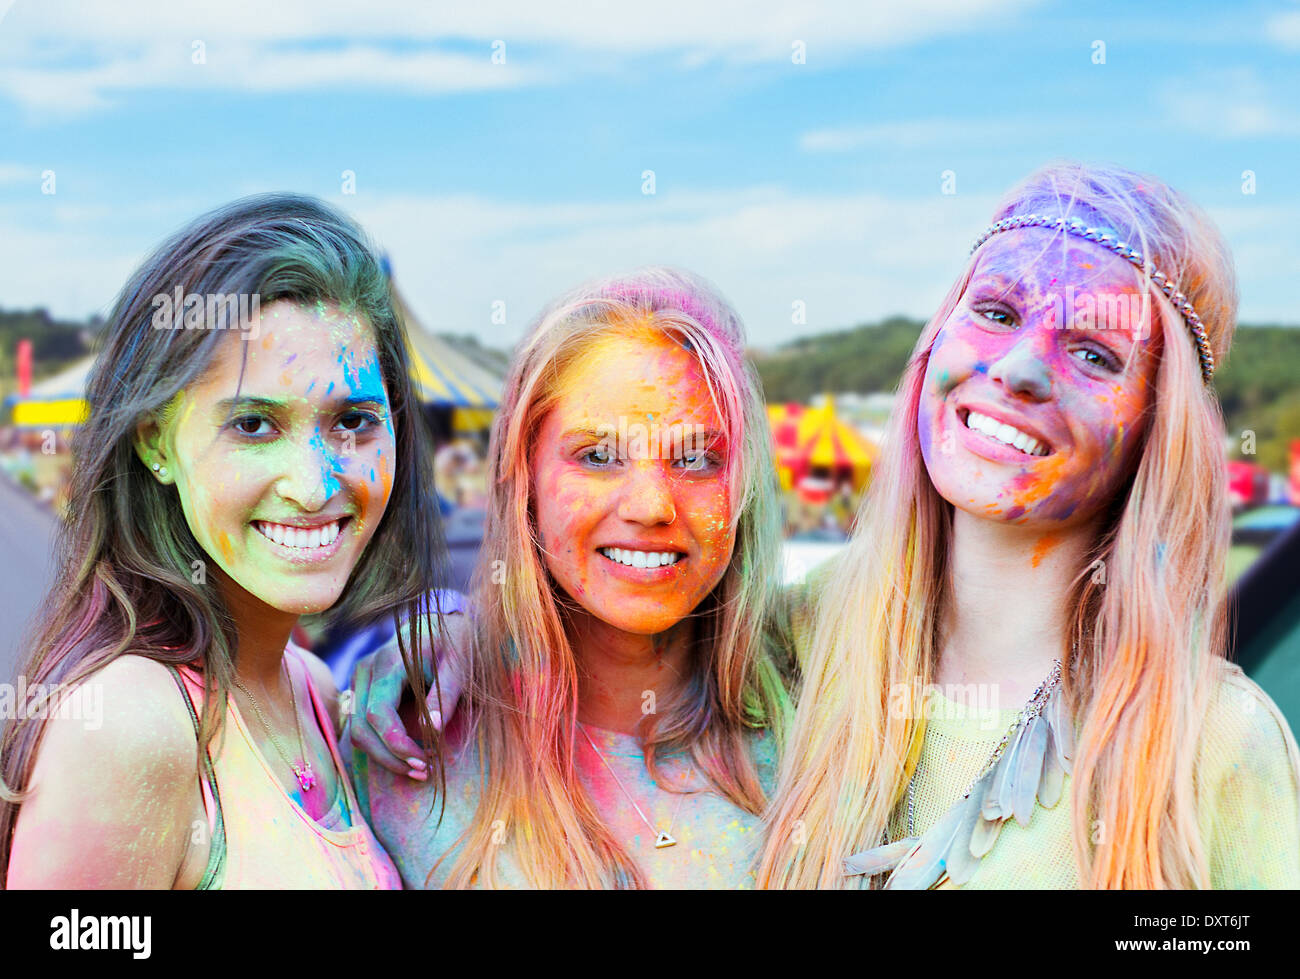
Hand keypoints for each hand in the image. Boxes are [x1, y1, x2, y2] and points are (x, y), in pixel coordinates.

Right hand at [346, 614, 468, 778]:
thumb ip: (445, 696)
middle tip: (422, 772)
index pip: (378, 714)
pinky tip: (406, 754)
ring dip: (383, 755)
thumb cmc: (457, 643)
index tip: (423, 762)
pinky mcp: (364, 688)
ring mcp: (360, 679)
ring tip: (418, 767)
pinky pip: (361, 724)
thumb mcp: (460, 666)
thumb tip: (432, 729)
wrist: (446, 623)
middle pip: (361, 728)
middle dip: (389, 757)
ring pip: (356, 730)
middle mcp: (366, 670)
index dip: (397, 744)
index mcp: (388, 662)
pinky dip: (380, 744)